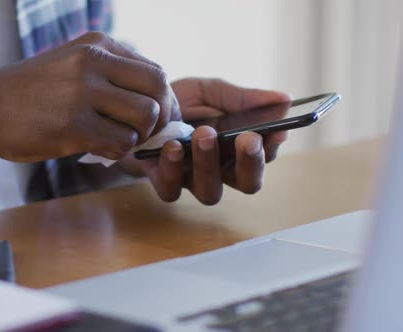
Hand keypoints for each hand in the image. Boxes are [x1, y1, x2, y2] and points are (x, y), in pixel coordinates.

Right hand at [0, 32, 178, 161]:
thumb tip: (152, 103)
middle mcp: (94, 62)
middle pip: (158, 91)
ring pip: (144, 119)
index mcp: (97, 46)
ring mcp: (83, 93)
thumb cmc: (29, 91)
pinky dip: (116, 152)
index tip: (157, 120)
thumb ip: (109, 74)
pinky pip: (119, 143)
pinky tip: (99, 149)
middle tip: (143, 135)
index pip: (155, 72)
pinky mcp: (72, 125)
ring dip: (135, 138)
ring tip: (114, 140)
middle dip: (159, 119)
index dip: (164, 101)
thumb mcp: (71, 64)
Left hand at [120, 78, 290, 204]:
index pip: (265, 155)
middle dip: (250, 163)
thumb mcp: (210, 92)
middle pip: (247, 182)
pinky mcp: (164, 183)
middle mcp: (220, 169)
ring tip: (203, 134)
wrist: (136, 108)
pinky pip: (172, 188)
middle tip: (248, 139)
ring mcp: (192, 180)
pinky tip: (173, 146)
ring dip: (209, 163)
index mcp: (237, 148)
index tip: (277, 130)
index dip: (272, 147)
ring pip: (210, 190)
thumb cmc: (180, 104)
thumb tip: (285, 99)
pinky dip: (173, 169)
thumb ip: (243, 98)